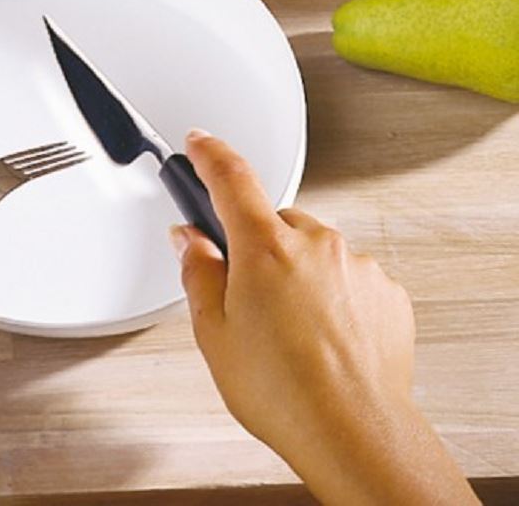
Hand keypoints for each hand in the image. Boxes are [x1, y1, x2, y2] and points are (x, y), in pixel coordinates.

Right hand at [171, 130, 477, 505]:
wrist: (356, 434)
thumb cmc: (286, 393)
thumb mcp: (213, 333)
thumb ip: (198, 273)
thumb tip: (192, 241)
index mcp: (265, 247)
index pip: (231, 177)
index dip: (210, 154)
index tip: (200, 144)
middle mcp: (316, 244)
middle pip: (273, 221)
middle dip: (256, 246)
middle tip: (245, 295)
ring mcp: (357, 266)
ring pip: (312, 250)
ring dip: (296, 273)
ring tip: (288, 332)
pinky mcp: (386, 291)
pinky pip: (348, 276)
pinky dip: (332, 295)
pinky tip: (321, 337)